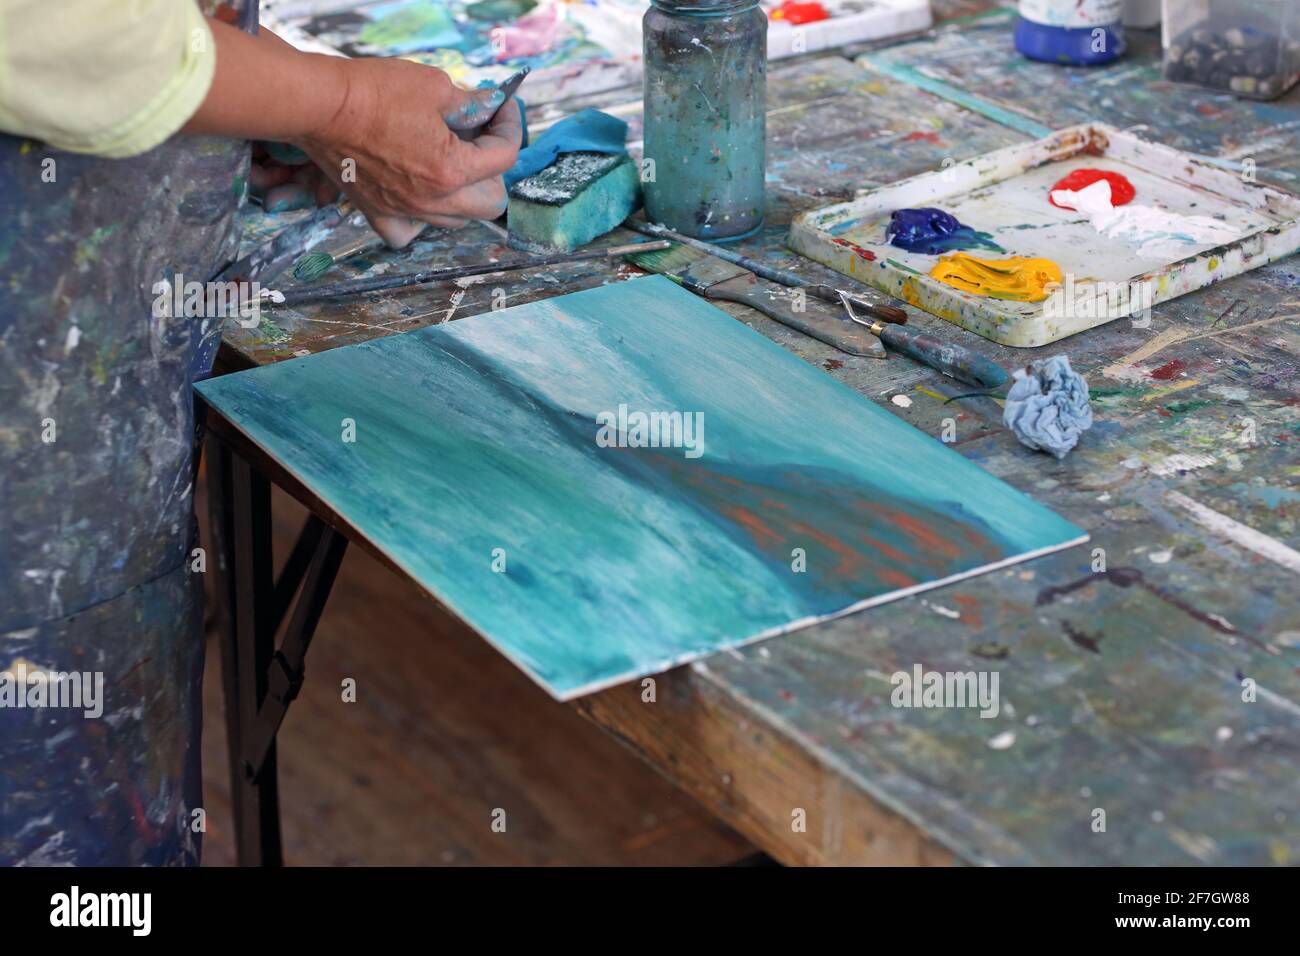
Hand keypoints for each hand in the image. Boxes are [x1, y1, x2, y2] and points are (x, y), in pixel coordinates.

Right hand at [296, 59, 521, 247]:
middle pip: (492, 202)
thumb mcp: (434, 85)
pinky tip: (418, 196)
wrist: (319, 106)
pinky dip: (419, 221)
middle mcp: (433, 200)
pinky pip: (406, 234)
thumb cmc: (374, 92)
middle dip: (495, 170)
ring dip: (464, 194)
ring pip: (457, 220)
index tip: (501, 107)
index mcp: (452, 169)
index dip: (509, 126)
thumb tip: (491, 105)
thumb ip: (471, 103)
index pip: (504, 156)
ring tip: (450, 162)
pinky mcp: (377, 213)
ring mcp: (405, 211)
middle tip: (482, 140)